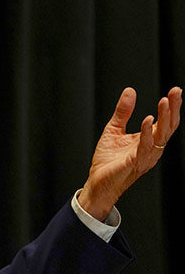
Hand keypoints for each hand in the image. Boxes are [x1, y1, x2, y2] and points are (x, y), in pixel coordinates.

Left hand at [79, 86, 181, 219]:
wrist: (97, 183)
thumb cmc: (108, 161)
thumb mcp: (114, 129)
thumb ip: (123, 112)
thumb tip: (130, 90)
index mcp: (149, 140)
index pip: (165, 121)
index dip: (172, 106)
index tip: (175, 90)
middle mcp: (152, 148)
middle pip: (168, 126)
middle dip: (173, 108)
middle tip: (176, 92)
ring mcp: (145, 156)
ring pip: (161, 135)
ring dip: (164, 118)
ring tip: (165, 101)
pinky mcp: (135, 162)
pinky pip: (145, 146)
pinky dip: (147, 132)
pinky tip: (148, 120)